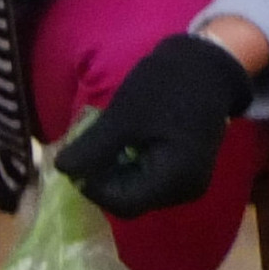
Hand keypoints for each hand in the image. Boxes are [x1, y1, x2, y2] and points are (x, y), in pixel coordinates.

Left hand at [55, 32, 253, 217]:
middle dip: (103, 178)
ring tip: (104, 139)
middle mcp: (186, 191)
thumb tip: (61, 171)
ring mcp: (187, 183)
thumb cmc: (166, 86)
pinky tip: (122, 140)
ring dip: (114, 171)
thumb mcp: (124, 116)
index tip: (76, 158)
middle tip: (86, 146)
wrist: (207, 65)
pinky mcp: (184, 172)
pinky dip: (129, 164)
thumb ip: (93, 148)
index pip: (122, 204)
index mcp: (174, 180)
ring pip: (137, 191)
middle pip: (130, 201)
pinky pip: (149, 179)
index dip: (93, 187)